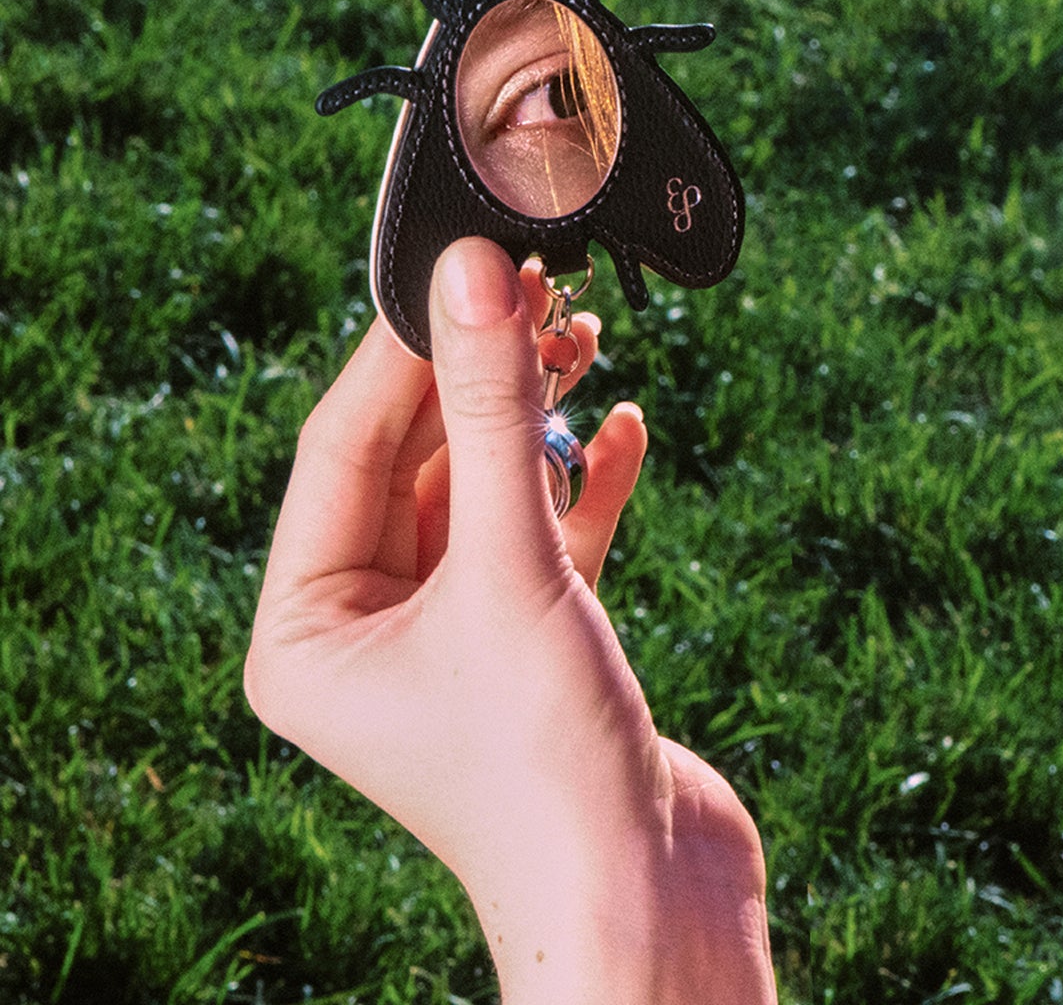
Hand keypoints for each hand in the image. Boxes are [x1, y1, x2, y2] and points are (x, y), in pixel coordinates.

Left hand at [244, 238, 773, 1003]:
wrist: (653, 903)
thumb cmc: (549, 768)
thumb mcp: (512, 568)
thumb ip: (496, 414)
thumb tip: (473, 273)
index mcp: (306, 630)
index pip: (343, 448)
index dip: (404, 350)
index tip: (464, 261)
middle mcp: (367, 630)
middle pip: (419, 457)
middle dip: (479, 373)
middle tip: (538, 282)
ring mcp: (452, 635)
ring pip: (487, 486)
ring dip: (538, 414)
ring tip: (586, 332)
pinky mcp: (534, 641)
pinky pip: (547, 531)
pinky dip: (586, 477)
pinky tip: (628, 425)